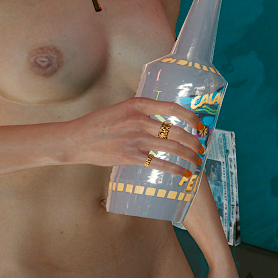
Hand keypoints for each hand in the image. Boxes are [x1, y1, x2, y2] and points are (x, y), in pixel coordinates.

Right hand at [60, 96, 204, 177]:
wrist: (76, 140)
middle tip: (202, 148)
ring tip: (197, 161)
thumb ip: (142, 113)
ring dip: (189, 155)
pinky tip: (184, 173)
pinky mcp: (130, 156)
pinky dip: (175, 169)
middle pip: (177, 131)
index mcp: (138, 104)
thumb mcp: (121, 109)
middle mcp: (138, 120)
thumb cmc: (99, 124)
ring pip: (171, 148)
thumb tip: (165, 120)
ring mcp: (134, 139)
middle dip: (194, 141)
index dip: (191, 117)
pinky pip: (159, 163)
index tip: (201, 125)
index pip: (173, 108)